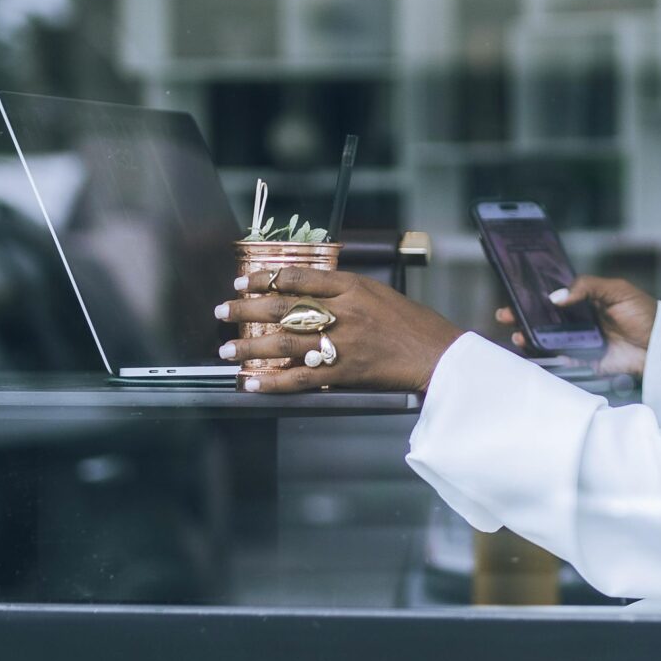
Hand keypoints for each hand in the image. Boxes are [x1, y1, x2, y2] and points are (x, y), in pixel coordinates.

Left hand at [214, 268, 462, 393]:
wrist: (437, 354)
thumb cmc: (412, 323)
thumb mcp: (379, 293)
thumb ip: (343, 291)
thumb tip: (303, 293)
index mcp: (351, 286)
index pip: (298, 277)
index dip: (265, 278)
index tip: (243, 282)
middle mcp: (343, 311)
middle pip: (282, 307)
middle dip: (246, 310)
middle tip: (222, 312)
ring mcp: (342, 342)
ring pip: (284, 342)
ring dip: (250, 347)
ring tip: (227, 352)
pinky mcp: (345, 372)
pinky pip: (301, 377)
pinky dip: (274, 381)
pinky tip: (253, 383)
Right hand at [495, 274, 657, 378]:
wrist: (660, 346)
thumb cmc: (644, 313)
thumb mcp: (616, 290)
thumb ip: (586, 287)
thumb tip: (555, 297)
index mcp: (587, 300)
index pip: (555, 296)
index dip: (534, 295)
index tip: (515, 292)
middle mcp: (580, 320)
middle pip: (545, 317)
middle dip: (522, 315)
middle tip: (505, 313)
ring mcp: (580, 340)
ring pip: (547, 337)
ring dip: (528, 335)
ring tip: (517, 332)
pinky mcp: (584, 360)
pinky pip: (558, 357)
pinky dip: (542, 354)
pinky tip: (530, 348)